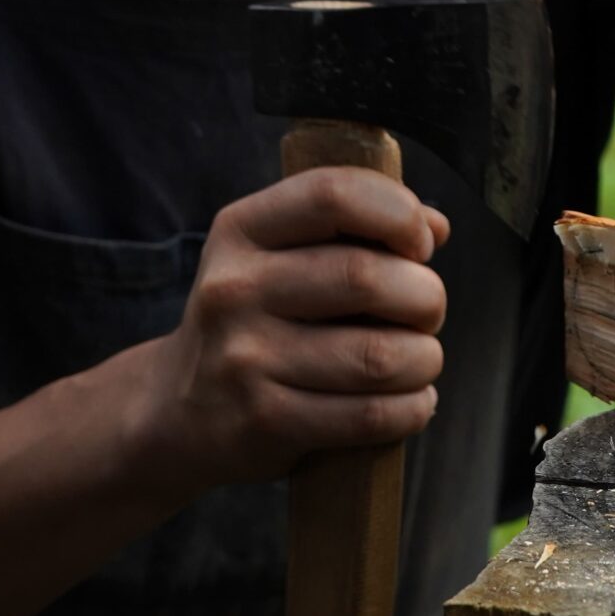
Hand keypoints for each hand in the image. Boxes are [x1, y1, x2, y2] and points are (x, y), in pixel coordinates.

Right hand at [144, 168, 449, 486]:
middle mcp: (234, 288)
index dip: (398, 214)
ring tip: (421, 360)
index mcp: (241, 230)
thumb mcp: (277, 256)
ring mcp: (245, 358)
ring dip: (425, 358)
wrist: (178, 407)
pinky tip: (413, 399)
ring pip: (379, 355)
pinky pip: (369, 415)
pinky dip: (412, 407)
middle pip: (365, 278)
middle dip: (425, 296)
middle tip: (426, 311)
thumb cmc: (255, 318)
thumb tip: (436, 226)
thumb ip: (353, 231)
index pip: (333, 194)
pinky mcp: (264, 421)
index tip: (420, 245)